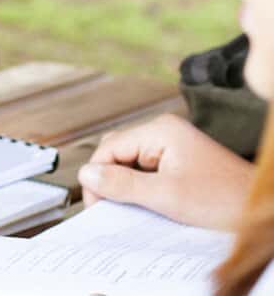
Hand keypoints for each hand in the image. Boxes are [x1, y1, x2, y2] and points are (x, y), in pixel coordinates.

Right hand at [78, 113, 254, 229]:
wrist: (259, 211)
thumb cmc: (223, 201)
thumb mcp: (166, 195)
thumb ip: (122, 183)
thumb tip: (87, 173)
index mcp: (160, 131)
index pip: (109, 147)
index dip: (97, 175)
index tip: (96, 203)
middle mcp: (165, 133)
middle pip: (117, 153)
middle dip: (110, 180)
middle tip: (109, 209)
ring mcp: (173, 146)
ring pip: (131, 163)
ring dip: (126, 185)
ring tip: (130, 209)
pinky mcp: (180, 161)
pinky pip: (147, 171)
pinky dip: (141, 187)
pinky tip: (146, 205)